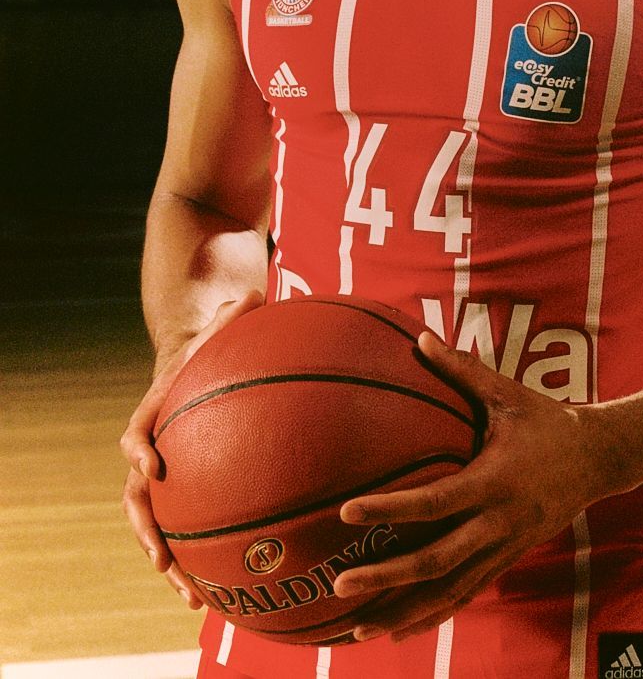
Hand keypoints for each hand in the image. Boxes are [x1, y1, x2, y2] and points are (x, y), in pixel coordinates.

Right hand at [119, 290, 263, 608]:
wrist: (193, 362)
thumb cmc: (211, 345)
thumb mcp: (220, 327)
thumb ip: (234, 314)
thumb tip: (257, 292)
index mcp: (155, 412)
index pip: (136, 432)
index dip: (139, 450)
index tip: (153, 467)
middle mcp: (153, 450)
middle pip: (137, 498)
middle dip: (148, 531)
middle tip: (162, 560)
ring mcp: (166, 475)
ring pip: (158, 527)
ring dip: (171, 563)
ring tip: (192, 599)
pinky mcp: (187, 490)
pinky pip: (188, 528)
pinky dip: (199, 560)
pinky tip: (222, 593)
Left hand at [331, 330, 609, 642]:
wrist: (598, 460)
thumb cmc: (547, 420)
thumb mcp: (507, 393)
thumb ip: (462, 370)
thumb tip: (420, 339)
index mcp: (494, 481)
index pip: (434, 502)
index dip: (391, 510)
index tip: (348, 513)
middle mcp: (498, 523)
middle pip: (436, 561)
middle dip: (386, 577)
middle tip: (339, 584)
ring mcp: (503, 548)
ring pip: (448, 591)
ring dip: (403, 611)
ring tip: (356, 628)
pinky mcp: (506, 561)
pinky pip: (464, 595)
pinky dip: (430, 615)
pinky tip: (396, 628)